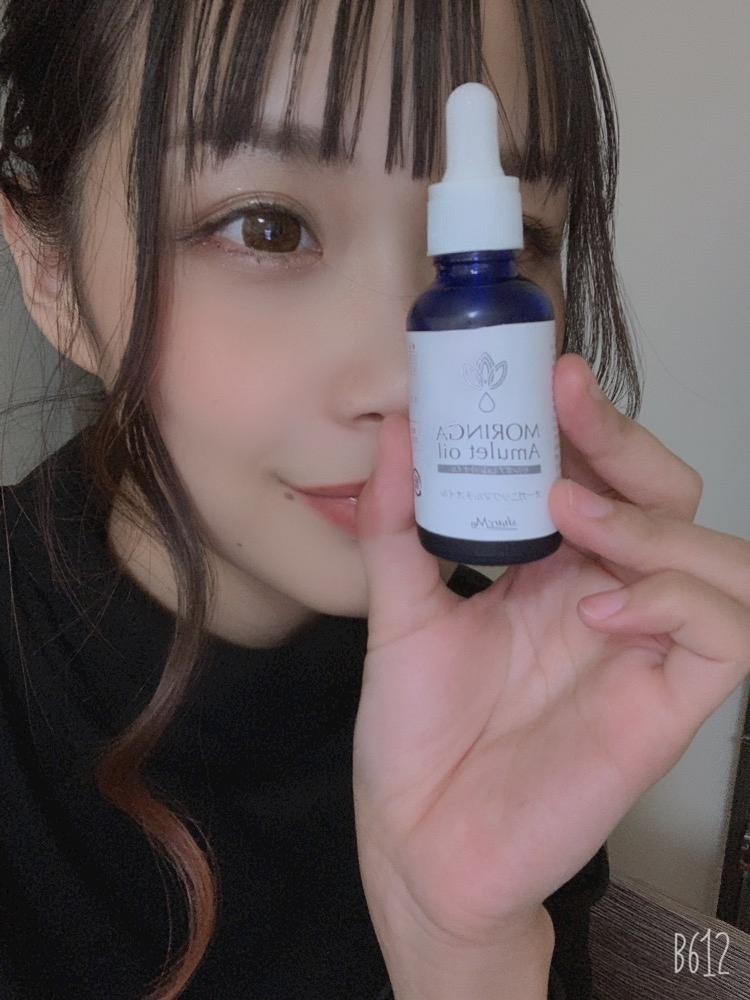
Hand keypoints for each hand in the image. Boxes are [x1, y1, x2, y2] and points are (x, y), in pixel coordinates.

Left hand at [353, 354, 749, 995]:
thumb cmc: (415, 737)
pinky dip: (678, 600)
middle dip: (626, 442)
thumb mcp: (399, 613)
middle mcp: (606, 600)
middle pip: (668, 498)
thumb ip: (399, 523)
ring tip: (573, 511)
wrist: (418, 846)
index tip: (546, 375)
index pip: (601, 477)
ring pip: (719, 557)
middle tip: (568, 404)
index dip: (587, 423)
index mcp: (551, 573)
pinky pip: (724, 635)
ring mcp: (642, 653)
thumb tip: (400, 428)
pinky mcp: (665, 711)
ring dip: (653, 519)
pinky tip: (602, 606)